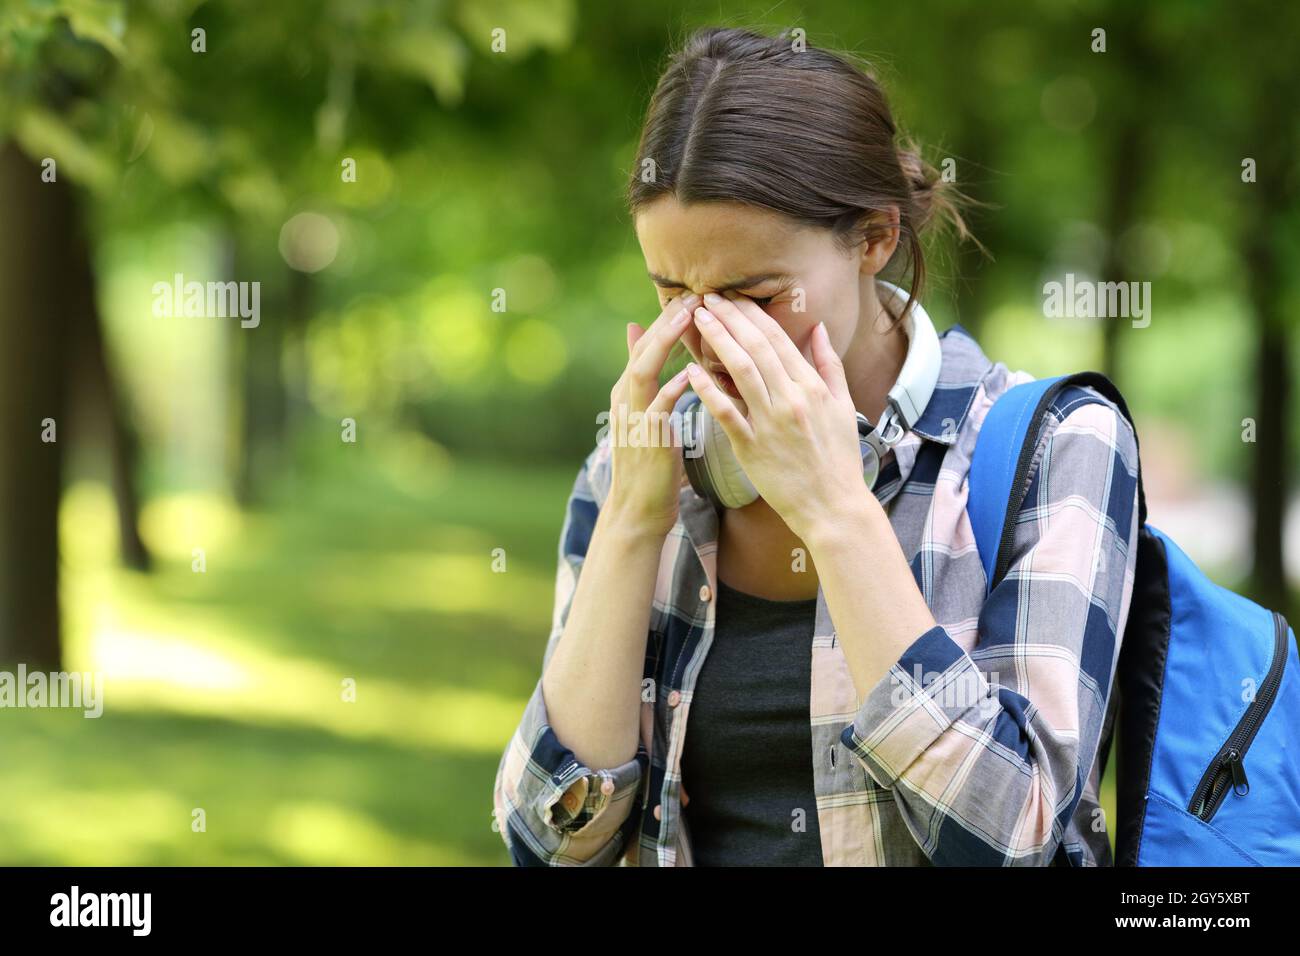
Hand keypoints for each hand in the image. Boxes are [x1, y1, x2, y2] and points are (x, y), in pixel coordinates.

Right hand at [604, 293, 701, 536]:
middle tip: (694, 294)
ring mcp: (633, 418)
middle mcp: (626, 400)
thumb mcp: (645, 415)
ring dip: (666, 343)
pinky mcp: (646, 440)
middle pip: (643, 349)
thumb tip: (639, 335)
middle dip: (667, 321)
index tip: (693, 296)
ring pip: (645, 370)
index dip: (668, 319)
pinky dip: (672, 389)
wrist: (637, 510)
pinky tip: (689, 374)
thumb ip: (645, 376)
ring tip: (689, 318)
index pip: (646, 345)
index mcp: (628, 392)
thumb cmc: (650, 463)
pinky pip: (658, 408)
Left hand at [686, 292, 869, 540]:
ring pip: (741, 371)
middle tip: (707, 296)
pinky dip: (709, 390)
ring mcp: (771, 423)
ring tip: (698, 319)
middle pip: (756, 348)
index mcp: (812, 387)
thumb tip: (820, 329)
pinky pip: (727, 413)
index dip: (752, 314)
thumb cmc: (838, 460)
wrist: (833, 507)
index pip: (778, 339)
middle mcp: (791, 399)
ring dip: (718, 341)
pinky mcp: (752, 448)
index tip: (732, 296)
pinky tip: (691, 371)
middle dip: (730, 318)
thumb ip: (830, 365)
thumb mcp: (844, 407)